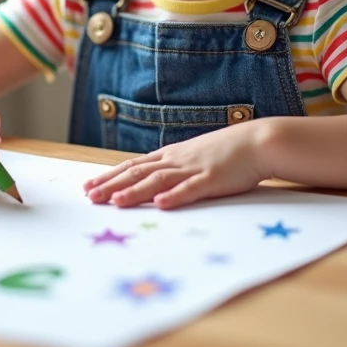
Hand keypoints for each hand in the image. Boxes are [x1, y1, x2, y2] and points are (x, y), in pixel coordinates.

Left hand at [82, 122, 268, 208]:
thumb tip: (154, 185)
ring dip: (135, 192)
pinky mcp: (212, 179)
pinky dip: (175, 196)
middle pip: (138, 173)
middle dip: (111, 185)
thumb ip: (174, 170)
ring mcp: (193, 169)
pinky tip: (162, 204)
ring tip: (115, 202)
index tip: (88, 185)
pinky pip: (191, 188)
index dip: (110, 176)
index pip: (133, 166)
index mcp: (171, 156)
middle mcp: (176, 160)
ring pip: (158, 181)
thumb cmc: (227, 153)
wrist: (257, 141)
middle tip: (89, 196)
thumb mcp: (194, 158)